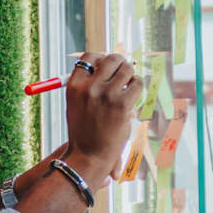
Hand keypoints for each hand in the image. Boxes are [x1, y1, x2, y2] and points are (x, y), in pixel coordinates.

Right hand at [63, 53, 142, 186]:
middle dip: (120, 63)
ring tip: (128, 87)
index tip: (107, 66)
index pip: (89, 57)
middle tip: (123, 72)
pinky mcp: (122, 104)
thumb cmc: (84, 131)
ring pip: (127, 69)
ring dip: (131, 76)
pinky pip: (138, 84)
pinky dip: (138, 88)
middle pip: (111, 59)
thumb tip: (107, 62)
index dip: (101, 58)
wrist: (89, 156)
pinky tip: (132, 98)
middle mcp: (89, 87)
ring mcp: (106, 95)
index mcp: (74, 86)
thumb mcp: (77, 104)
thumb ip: (88, 84)